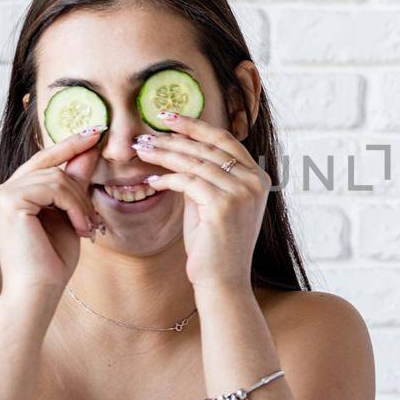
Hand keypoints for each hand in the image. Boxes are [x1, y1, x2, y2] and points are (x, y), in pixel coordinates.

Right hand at [0, 126, 106, 297]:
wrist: (39, 292)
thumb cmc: (52, 261)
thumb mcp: (70, 214)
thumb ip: (74, 182)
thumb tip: (89, 147)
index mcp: (9, 195)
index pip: (42, 161)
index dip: (68, 146)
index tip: (95, 133)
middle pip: (51, 167)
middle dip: (80, 188)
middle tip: (94, 219)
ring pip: (56, 177)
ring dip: (80, 202)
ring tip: (87, 228)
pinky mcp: (6, 200)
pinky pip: (54, 187)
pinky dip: (74, 206)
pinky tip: (80, 229)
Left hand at [134, 112, 267, 290]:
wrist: (223, 282)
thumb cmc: (215, 246)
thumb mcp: (213, 204)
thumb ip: (205, 178)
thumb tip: (180, 154)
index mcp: (258, 177)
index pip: (225, 140)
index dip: (196, 126)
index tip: (169, 117)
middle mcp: (254, 181)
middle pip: (209, 146)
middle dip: (174, 137)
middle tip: (146, 132)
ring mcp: (242, 192)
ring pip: (195, 161)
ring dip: (164, 154)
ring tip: (141, 150)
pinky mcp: (223, 205)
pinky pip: (188, 181)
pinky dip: (167, 178)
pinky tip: (152, 180)